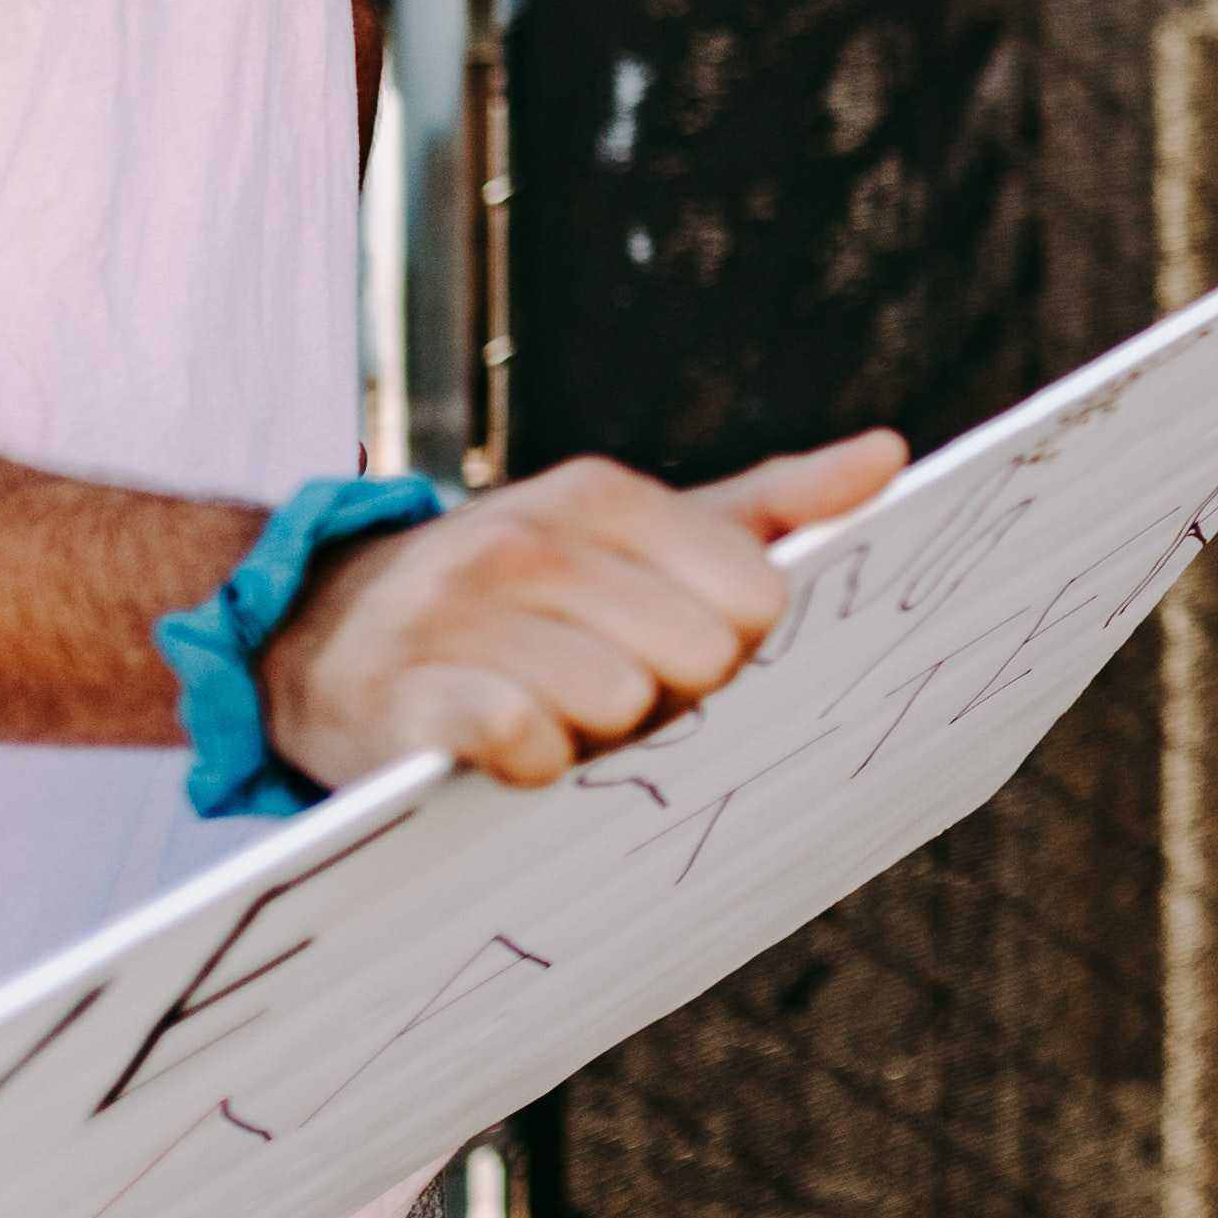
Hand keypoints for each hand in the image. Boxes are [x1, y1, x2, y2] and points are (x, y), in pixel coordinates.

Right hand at [265, 432, 905, 787]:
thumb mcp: (639, 535)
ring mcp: (455, 613)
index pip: (754, 598)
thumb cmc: (523, 594)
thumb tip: (890, 455)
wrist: (327, 635)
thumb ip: (768, 507)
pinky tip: (522, 757)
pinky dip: (535, 762)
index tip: (686, 656)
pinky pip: (515, 737)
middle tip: (618, 698)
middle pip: (695, 657)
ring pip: (612, 699)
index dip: (736, 651)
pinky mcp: (401, 695)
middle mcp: (526, 538)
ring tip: (561, 723)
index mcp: (599, 495)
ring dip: (602, 737)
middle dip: (671, 700)